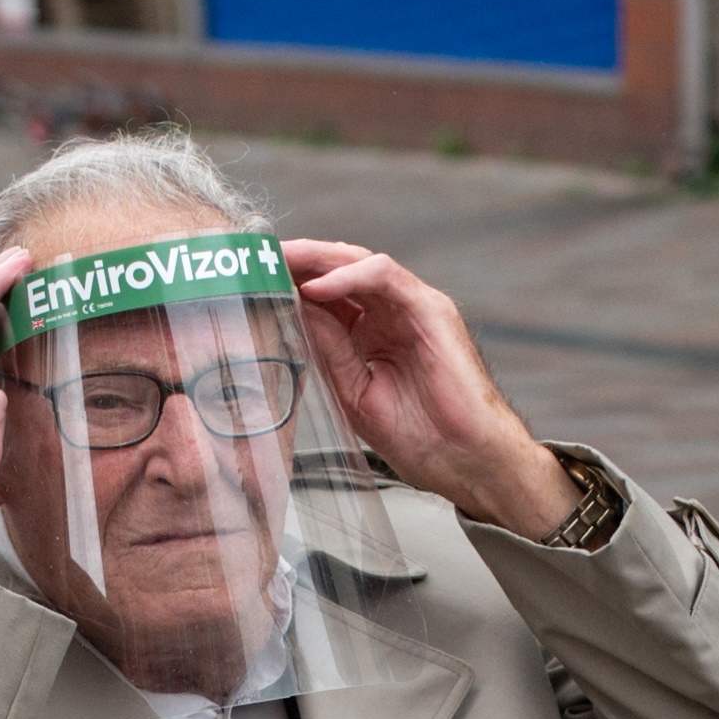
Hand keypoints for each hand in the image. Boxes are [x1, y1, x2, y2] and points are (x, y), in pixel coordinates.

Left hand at [281, 240, 575, 536]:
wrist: (465, 460)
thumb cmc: (420, 436)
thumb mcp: (354, 391)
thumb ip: (328, 350)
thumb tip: (292, 310)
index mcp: (373, 334)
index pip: (327, 295)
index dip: (290, 284)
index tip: (253, 281)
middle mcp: (392, 314)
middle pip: (340, 270)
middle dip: (299, 261)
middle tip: (260, 258)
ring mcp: (413, 308)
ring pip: (361, 263)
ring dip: (318, 259)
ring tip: (283, 261)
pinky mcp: (432, 310)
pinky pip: (387, 277)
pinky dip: (350, 276)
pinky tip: (318, 287)